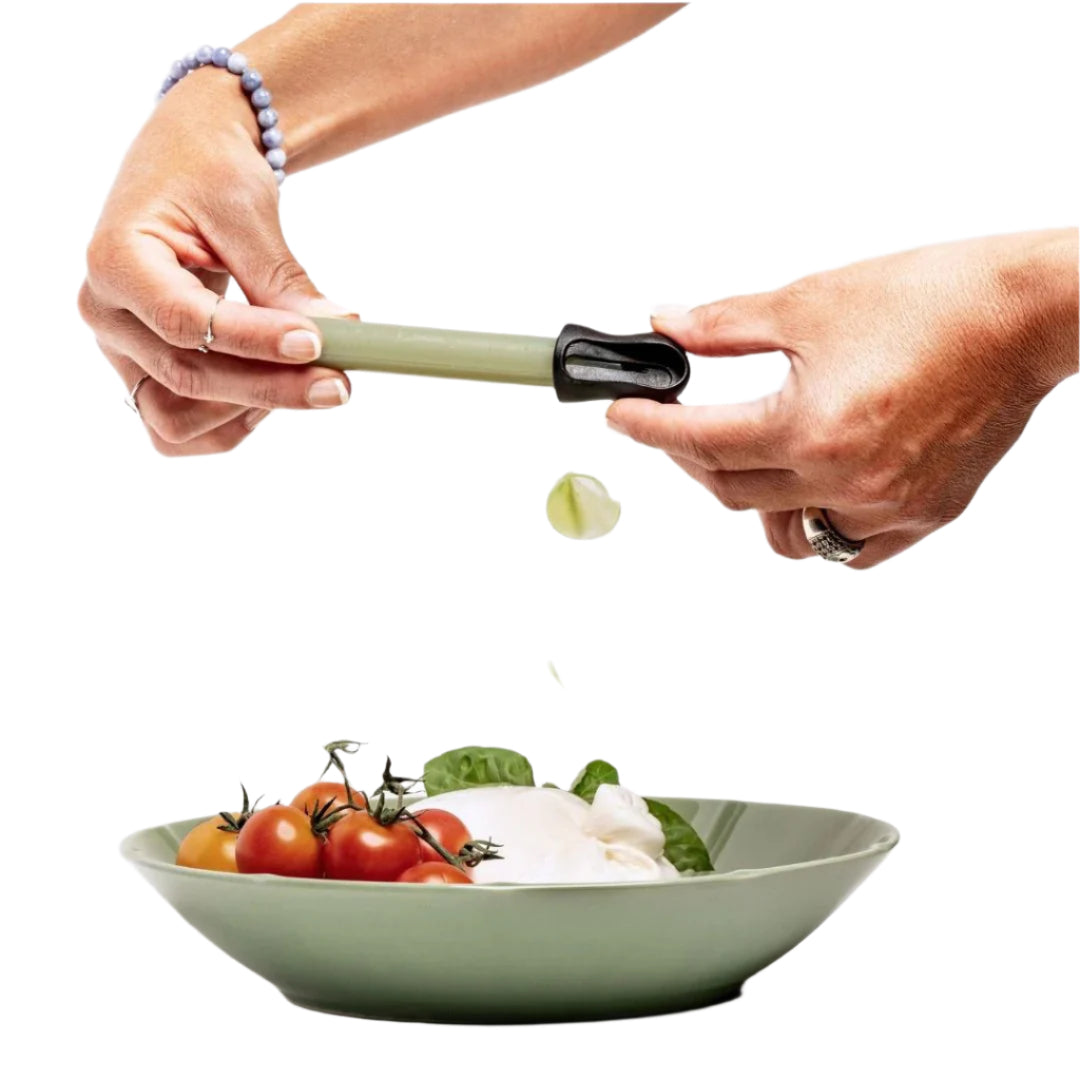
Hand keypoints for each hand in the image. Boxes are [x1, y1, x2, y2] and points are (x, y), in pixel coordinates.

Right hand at [78, 71, 353, 455]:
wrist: (186, 166)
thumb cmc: (208, 173)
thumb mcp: (247, 209)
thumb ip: (283, 278)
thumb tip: (338, 330)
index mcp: (115, 259)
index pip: (184, 320)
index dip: (254, 341)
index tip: (316, 342)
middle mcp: (106, 313)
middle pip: (187, 377)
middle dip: (271, 386)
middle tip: (340, 383)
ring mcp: (120, 350)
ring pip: (176, 419)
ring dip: (248, 410)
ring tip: (305, 380)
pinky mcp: (142, 373)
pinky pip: (179, 428)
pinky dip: (229, 423)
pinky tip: (270, 393)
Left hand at [608, 230, 1077, 567]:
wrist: (1024, 314)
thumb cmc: (935, 300)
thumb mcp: (811, 301)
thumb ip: (726, 325)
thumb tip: (668, 325)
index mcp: (810, 428)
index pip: (700, 442)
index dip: (649, 428)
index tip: (622, 417)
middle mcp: (846, 481)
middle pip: (731, 491)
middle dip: (690, 459)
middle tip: (676, 427)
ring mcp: (887, 506)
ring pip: (785, 534)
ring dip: (750, 502)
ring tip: (745, 457)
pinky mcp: (924, 513)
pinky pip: (848, 546)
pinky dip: (816, 524)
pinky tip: (809, 488)